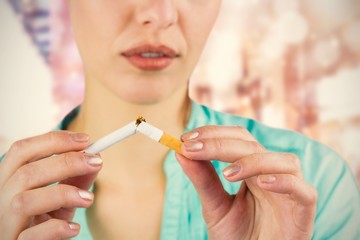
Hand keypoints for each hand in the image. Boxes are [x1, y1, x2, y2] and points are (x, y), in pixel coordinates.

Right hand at [0, 131, 101, 239]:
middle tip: (96, 162)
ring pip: (24, 202)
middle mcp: (1, 201)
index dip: (53, 141)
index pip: (22, 151)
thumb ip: (77, 178)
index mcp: (10, 181)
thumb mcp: (63, 198)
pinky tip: (73, 228)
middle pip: (25, 173)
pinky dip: (56, 228)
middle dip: (65, 162)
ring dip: (62, 194)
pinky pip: (31, 236)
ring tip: (88, 198)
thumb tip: (96, 157)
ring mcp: (6, 225)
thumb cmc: (47, 223)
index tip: (86, 140)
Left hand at [177, 126, 317, 239]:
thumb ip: (203, 180)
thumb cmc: (238, 237)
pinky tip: (262, 183)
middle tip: (192, 148)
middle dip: (221, 144)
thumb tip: (179, 152)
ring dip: (253, 160)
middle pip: (254, 145)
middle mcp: (272, 174)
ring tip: (227, 173)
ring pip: (284, 161)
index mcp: (253, 170)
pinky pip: (304, 190)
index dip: (214, 134)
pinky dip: (285, 182)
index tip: (185, 138)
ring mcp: (291, 192)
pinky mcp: (303, 213)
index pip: (238, 139)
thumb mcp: (215, 206)